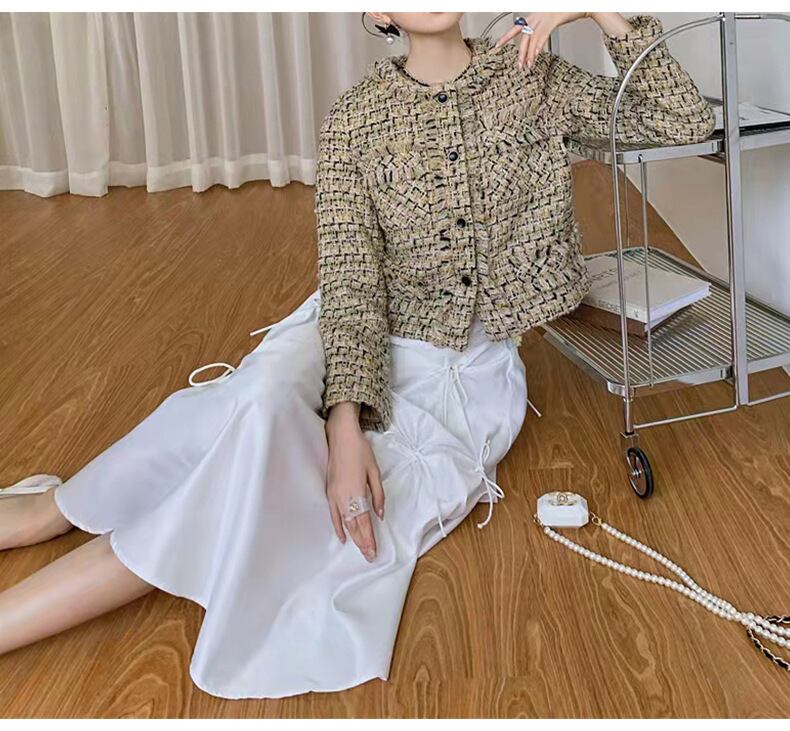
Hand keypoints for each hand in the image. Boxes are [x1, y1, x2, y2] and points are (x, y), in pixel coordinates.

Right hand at [325, 402, 384, 562]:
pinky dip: (338, 527)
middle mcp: (343, 497)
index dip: (369, 538)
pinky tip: (342, 536)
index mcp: (356, 492)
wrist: (340, 435)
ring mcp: (334, 495)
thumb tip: (380, 515)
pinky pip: (333, 514)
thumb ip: (378, 495)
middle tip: (369, 556)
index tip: (374, 551)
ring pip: (344, 523)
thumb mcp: (374, 471)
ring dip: (353, 537)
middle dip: (362, 542)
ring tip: (360, 550)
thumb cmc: (360, 451)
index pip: (364, 522)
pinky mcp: (329, 491)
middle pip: (354, 526)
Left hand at [495, 13, 589, 69]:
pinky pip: (542, 36)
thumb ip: (542, 32)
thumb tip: (537, 45)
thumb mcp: (550, 22)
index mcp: (534, 17)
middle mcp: (536, 17)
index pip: (516, 28)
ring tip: (527, 65)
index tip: (497, 45)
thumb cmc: (566, 12)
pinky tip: (535, 56)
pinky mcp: (552, 21)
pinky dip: (538, 47)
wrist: (581, 5)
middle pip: (523, 37)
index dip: (506, 37)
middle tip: (517, 65)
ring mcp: (544, 18)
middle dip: (520, 53)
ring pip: (531, 39)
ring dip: (529, 54)